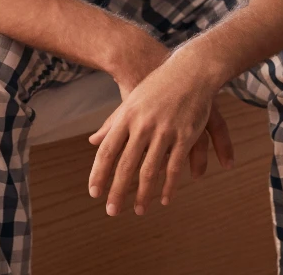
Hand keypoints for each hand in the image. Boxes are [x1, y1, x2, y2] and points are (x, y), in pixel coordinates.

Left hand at [89, 52, 233, 217]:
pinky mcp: (186, 135)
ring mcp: (165, 130)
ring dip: (143, 194)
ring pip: (150, 170)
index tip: (94, 193)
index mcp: (127, 115)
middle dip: (118, 191)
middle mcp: (144, 124)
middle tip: (112, 211)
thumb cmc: (157, 85)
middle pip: (126, 165)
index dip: (100, 174)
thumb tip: (92, 142)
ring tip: (138, 210)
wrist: (190, 70)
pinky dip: (169, 186)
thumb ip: (113, 123)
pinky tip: (164, 199)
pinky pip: (174, 166)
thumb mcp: (132, 100)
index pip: (108, 150)